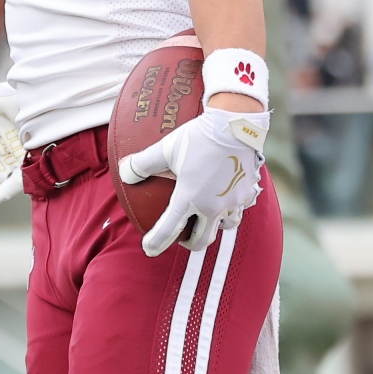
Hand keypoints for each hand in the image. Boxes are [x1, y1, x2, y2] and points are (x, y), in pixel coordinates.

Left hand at [117, 106, 267, 256]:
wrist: (235, 124)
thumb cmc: (199, 136)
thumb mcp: (165, 148)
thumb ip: (142, 163)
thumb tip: (124, 173)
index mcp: (189, 198)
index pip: (169, 230)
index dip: (156, 243)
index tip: (149, 248)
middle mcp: (212, 206)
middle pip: (202, 239)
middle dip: (190, 243)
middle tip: (183, 237)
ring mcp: (233, 201)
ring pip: (225, 226)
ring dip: (214, 226)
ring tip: (208, 218)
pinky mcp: (248, 192)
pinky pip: (241, 208)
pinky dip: (233, 209)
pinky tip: (230, 200)